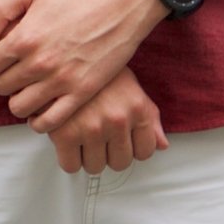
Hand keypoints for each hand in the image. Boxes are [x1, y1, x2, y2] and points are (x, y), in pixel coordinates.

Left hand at [0, 0, 163, 127]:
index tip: (3, 56)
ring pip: (19, 108)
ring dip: (19, 99)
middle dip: (4, 78)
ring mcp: (61, 81)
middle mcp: (40, 63)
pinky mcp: (82, 93)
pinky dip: (39, 120)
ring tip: (29, 87)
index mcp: (24, 38)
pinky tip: (43, 105)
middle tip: (18, 70)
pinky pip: (49, 122)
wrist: (122, 4)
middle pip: (1, 87)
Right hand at [47, 69, 168, 175]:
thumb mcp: (130, 88)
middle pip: (120, 163)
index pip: (145, 151)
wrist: (61, 57)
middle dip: (109, 154)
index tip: (122, 142)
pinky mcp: (65, 135)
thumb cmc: (95, 71)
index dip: (131, 149)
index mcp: (137, 109)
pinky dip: (68, 159)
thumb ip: (149, 117)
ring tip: (82, 138)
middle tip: (99, 139)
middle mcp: (117, 120)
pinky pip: (71, 165)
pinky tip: (68, 143)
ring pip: (95, 166)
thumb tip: (162, 144)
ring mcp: (92, 129)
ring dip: (88, 157)